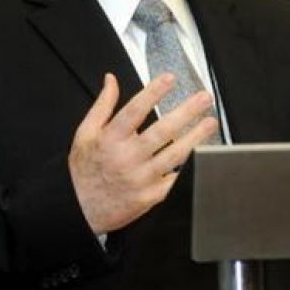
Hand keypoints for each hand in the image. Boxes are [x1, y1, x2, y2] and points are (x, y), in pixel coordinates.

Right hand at [68, 72, 217, 234]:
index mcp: (110, 139)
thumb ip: (102, 105)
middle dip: (186, 112)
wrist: (78, 210)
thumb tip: (111, 80)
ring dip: (195, 137)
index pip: (134, 111)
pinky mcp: (149, 196)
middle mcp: (126, 157)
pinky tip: (204, 156)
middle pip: (161, 131)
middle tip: (203, 98)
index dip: (152, 93)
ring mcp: (140, 178)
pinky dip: (190, 169)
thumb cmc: (84, 170)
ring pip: (174, 155)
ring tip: (210, 122)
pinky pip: (175, 181)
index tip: (169, 78)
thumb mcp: (85, 133)